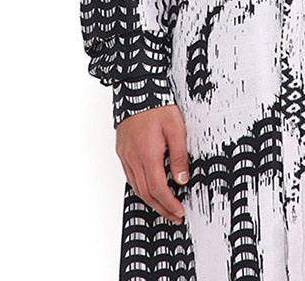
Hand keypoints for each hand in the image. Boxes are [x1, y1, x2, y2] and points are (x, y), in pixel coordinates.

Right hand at [115, 103, 189, 224]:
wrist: (137, 88)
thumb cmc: (158, 106)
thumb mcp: (176, 128)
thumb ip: (179, 155)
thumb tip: (182, 179)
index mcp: (148, 154)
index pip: (158, 189)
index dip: (169, 204)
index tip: (179, 211)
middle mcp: (133, 158)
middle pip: (146, 193)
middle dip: (161, 208)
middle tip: (173, 215)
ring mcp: (125, 155)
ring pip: (136, 186)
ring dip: (150, 200)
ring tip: (163, 206)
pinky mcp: (122, 150)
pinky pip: (129, 176)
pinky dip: (140, 187)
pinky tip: (148, 188)